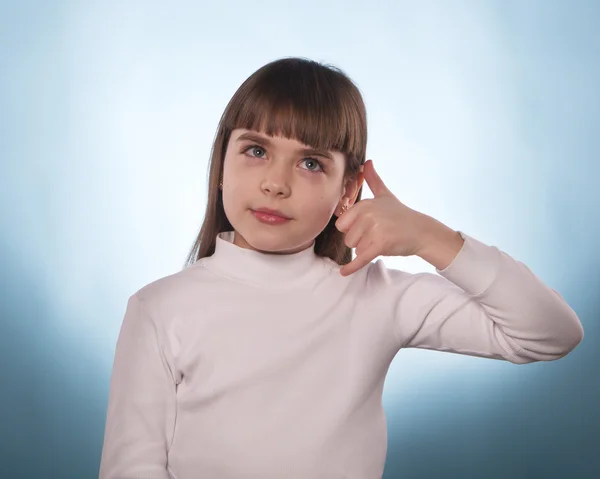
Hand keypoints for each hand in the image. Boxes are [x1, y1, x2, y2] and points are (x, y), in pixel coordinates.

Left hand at [335, 159, 429, 275]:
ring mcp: (374, 229)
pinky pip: (360, 258)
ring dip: (366, 250)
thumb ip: (374, 179)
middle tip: (376, 235)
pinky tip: (343, 273)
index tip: (368, 227)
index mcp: (364, 204)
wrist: (422, 231)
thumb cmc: (401, 214)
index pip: (342, 224)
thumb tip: (366, 162)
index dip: (353, 229)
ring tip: (382, 241)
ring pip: (355, 249)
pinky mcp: (380, 244)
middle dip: (359, 241)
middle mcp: (368, 214)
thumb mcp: (385, 195)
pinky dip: (352, 267)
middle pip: (347, 238)